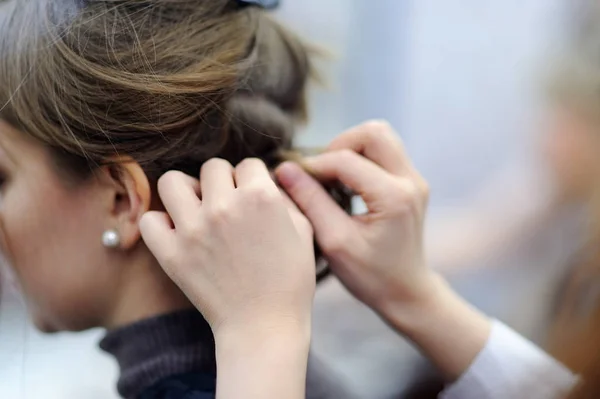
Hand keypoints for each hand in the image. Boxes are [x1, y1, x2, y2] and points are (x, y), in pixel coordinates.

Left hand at [140, 158, 315, 337]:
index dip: (253, 179)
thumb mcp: (303, 230)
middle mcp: (225, 206)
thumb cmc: (290, 281)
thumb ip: (285, 197)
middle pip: (213, 167)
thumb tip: (267, 179)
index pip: (248, 164)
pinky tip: (179, 232)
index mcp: (261, 196)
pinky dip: (161, 223)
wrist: (264, 325)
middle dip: (223, 181)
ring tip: (198, 209)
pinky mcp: (171, 253)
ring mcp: (194, 229)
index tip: (252, 197)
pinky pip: (150, 219)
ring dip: (187, 190)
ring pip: (173, 181)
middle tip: (227, 204)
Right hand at [277, 121, 432, 311]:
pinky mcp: (412, 182)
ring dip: (351, 148)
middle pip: (373, 132)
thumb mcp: (334, 242)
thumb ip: (310, 201)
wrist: (406, 292)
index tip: (292, 178)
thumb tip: (284, 169)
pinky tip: (345, 183)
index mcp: (394, 197)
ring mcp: (415, 180)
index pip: (345, 161)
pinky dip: (360, 158)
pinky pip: (384, 152)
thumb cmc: (370, 276)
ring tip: (331, 176)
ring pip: (380, 137)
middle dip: (339, 145)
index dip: (313, 166)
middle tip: (320, 172)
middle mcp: (411, 181)